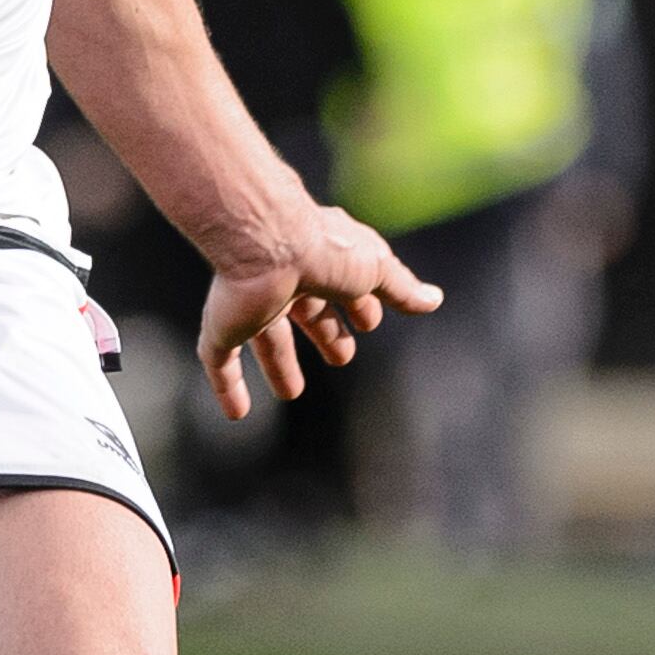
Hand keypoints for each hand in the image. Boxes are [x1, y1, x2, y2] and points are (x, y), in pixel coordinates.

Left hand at [196, 200, 440, 417]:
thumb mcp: (376, 269)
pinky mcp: (223, 326)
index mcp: (323, 263)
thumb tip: (434, 300)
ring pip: (266, 339)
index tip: (369, 323)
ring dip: (279, 365)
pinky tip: (237, 413)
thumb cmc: (326, 249)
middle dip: (324, 334)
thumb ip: (400, 288)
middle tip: (340, 357)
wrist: (268, 242)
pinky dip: (228, 387)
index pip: (344, 288)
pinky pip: (220, 361)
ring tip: (291, 392)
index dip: (358, 307)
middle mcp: (286, 281)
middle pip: (307, 313)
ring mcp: (251, 304)